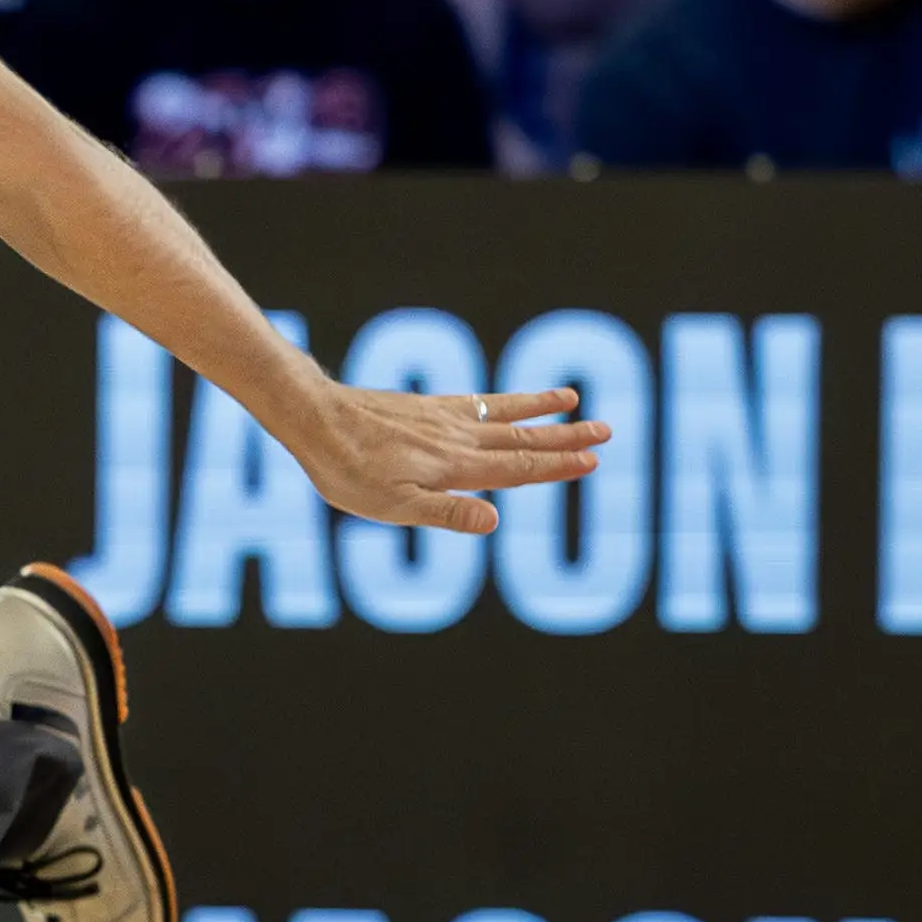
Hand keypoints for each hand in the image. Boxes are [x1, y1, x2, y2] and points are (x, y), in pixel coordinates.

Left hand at [292, 385, 606, 536]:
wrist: (315, 419)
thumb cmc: (348, 471)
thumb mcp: (392, 506)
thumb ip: (445, 513)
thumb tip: (494, 522)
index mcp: (455, 466)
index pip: (518, 468)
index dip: (557, 466)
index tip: (593, 460)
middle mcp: (457, 438)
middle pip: (522, 438)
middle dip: (565, 437)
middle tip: (606, 430)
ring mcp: (443, 418)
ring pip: (504, 414)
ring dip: (541, 409)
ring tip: (573, 399)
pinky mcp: (425, 407)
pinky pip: (476, 401)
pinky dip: (503, 400)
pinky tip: (510, 401)